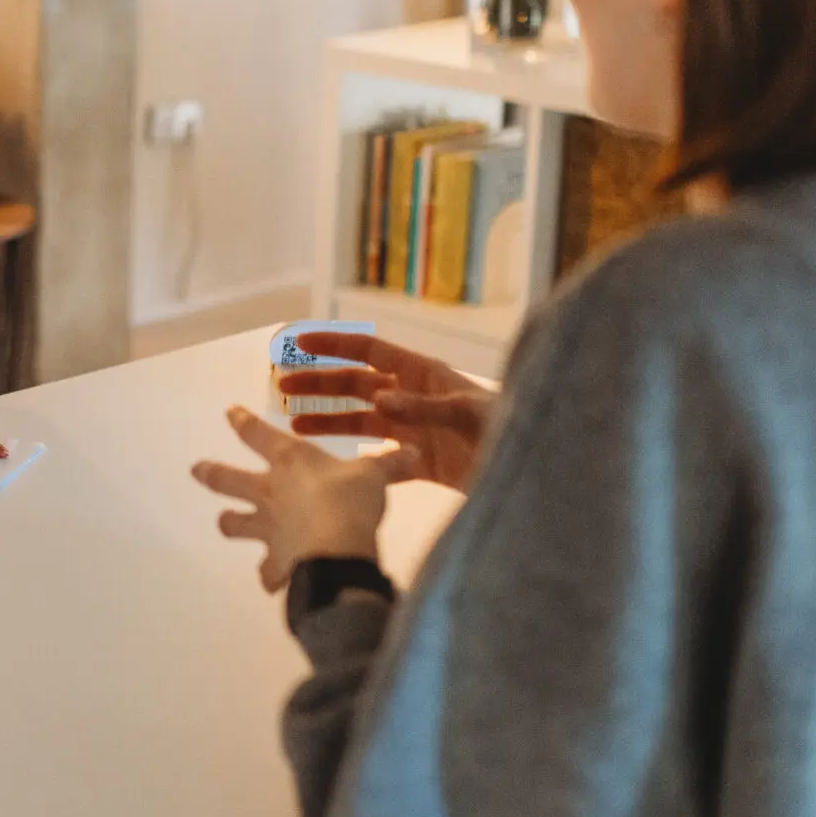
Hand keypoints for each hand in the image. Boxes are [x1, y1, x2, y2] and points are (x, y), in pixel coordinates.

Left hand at [193, 406, 412, 590]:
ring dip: (230, 523)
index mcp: (290, 461)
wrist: (338, 551)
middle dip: (211, 473)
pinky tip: (272, 581)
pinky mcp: (276, 562)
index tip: (228, 412)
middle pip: (228, 479)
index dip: (242, 422)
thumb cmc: (352, 500)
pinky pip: (268, 573)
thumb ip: (391, 464)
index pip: (257, 434)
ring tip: (225, 522)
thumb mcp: (375, 475)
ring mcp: (268, 528)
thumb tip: (415, 452)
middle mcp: (270, 491)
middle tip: (196, 469)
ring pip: (235, 524)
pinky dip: (270, 576)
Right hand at [277, 332, 492, 491]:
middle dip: (320, 385)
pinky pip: (378, 459)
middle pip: (357, 385)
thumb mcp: (467, 415)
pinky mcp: (419, 463)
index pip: (370, 351)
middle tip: (282, 389)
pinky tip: (332, 468)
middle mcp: (412, 398)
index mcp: (422, 375)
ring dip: (329, 422)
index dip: (334, 346)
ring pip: (361, 421)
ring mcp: (413, 431)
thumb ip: (423, 407)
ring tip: (295, 427)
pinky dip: (355, 462)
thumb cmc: (508, 431)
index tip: (299, 344)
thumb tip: (379, 399)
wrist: (533, 472)